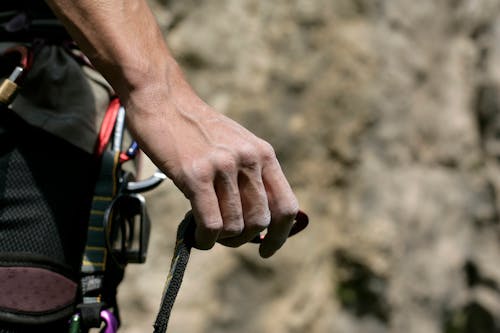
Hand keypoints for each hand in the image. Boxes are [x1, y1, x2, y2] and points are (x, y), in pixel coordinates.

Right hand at [124, 65, 298, 257]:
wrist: (163, 100)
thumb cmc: (197, 128)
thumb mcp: (236, 145)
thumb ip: (250, 176)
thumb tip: (257, 220)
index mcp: (263, 154)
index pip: (285, 206)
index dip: (279, 235)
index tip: (266, 249)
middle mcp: (249, 160)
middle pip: (259, 221)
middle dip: (242, 238)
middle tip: (224, 237)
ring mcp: (223, 167)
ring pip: (234, 226)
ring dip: (221, 240)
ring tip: (207, 233)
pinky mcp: (196, 175)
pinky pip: (211, 224)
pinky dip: (205, 239)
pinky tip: (197, 236)